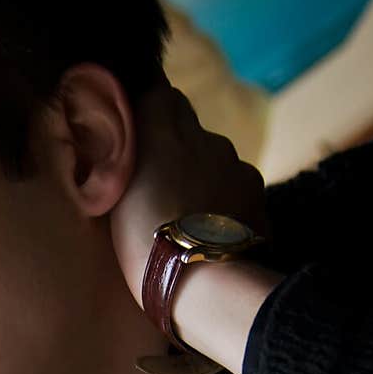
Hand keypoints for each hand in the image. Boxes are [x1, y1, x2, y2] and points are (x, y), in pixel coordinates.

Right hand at [110, 84, 267, 307]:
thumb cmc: (144, 238)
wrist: (201, 279)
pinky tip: (214, 230)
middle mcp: (204, 136)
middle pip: (189, 125)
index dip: (150, 111)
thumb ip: (123, 156)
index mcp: (163, 132)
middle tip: (161, 182)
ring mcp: (237, 164)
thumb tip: (123, 129)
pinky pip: (238, 188)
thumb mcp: (114, 193)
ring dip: (204, 176)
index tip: (140, 133)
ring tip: (190, 216)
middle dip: (177, 143)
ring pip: (216, 159)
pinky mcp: (258, 193)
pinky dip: (227, 201)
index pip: (158, 94)